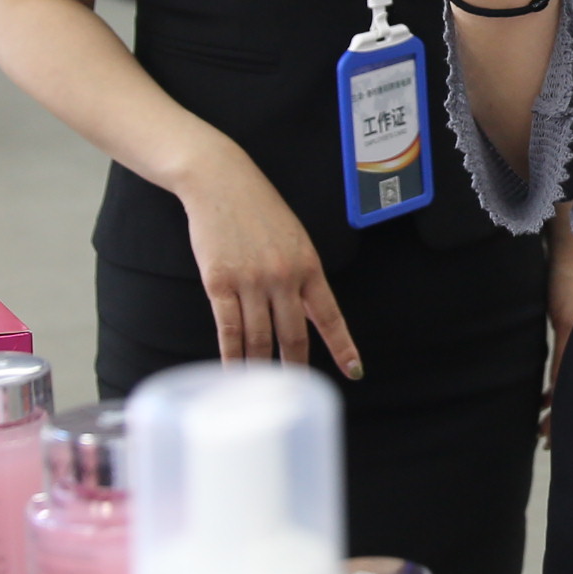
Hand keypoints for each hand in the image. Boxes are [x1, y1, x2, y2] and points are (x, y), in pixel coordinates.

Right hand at [178, 146, 361, 377]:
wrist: (220, 182)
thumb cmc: (258, 209)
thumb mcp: (295, 238)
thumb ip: (302, 276)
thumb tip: (307, 315)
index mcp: (308, 266)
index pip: (330, 316)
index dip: (343, 347)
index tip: (354, 370)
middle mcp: (283, 276)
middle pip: (293, 335)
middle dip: (295, 366)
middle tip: (296, 391)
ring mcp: (250, 281)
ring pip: (259, 338)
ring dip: (260, 367)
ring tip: (260, 389)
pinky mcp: (219, 282)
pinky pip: (229, 329)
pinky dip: (231, 355)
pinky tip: (234, 371)